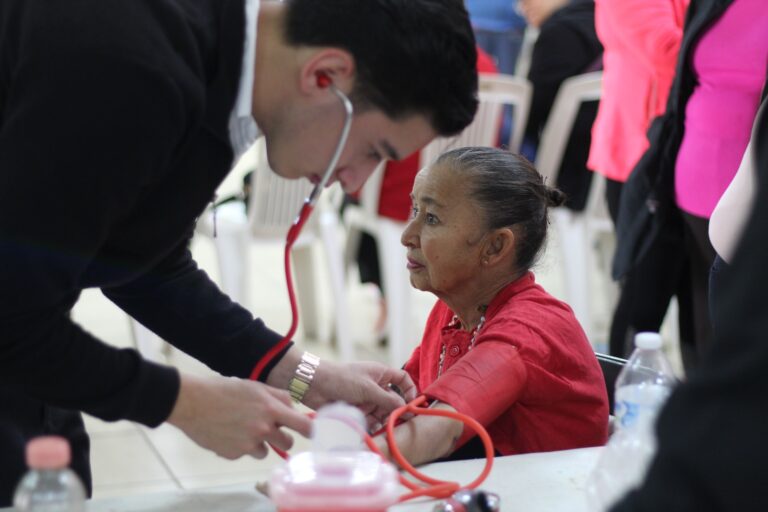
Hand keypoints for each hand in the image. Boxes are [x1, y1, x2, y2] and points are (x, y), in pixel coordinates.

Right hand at [167, 372, 311, 459]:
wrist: (193, 402)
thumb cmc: (224, 390)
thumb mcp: (255, 386)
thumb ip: (277, 397)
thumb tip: (293, 406)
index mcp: (271, 409)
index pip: (302, 425)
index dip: (311, 430)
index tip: (314, 433)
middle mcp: (263, 428)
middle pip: (288, 443)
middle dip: (283, 437)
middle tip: (271, 430)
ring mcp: (248, 443)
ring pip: (266, 451)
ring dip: (259, 443)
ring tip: (242, 427)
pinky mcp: (234, 454)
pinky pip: (245, 453)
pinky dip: (240, 446)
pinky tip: (227, 432)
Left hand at [304, 359, 417, 427]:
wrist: (313, 385)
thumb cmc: (341, 379)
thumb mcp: (368, 388)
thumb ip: (388, 399)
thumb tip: (406, 408)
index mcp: (380, 373)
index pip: (402, 379)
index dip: (409, 390)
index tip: (412, 404)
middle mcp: (375, 386)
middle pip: (393, 400)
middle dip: (394, 411)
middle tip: (394, 422)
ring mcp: (366, 399)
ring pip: (382, 412)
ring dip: (381, 419)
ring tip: (376, 425)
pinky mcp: (357, 410)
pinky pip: (369, 420)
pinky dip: (370, 424)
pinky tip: (367, 427)